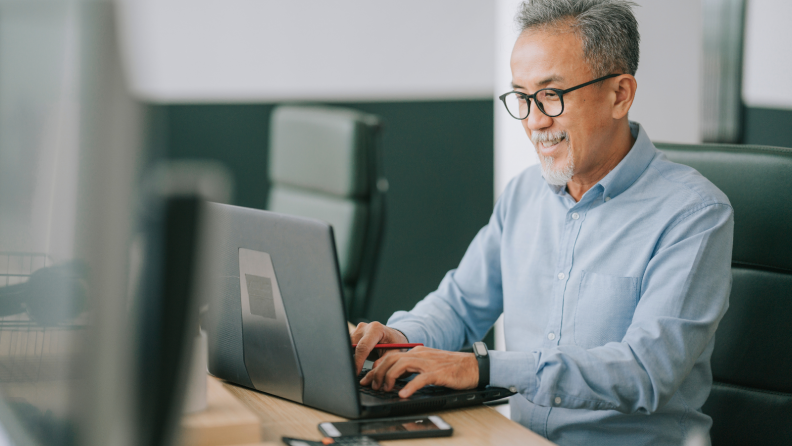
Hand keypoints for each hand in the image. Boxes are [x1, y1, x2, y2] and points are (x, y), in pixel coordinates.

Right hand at [351, 322, 408, 373]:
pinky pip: (348, 345)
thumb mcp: (393, 353)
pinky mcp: (353, 334)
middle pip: (352, 345)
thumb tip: (374, 369)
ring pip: (348, 345)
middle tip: (353, 372)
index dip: (358, 361)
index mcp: (376, 329)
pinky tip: (354, 362)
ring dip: (350, 356)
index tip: (356, 372)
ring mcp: (357, 329)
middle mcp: (365, 327)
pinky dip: (350, 354)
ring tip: (355, 367)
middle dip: (352, 359)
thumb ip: (384, 361)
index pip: (363, 346)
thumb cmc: (394, 344)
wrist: (393, 336)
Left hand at [359, 347, 478, 397]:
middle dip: (377, 372)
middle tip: (370, 386)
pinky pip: (420, 379)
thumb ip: (412, 368)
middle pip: (391, 359)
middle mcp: (420, 354)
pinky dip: (409, 386)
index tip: (367, 379)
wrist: (473, 366)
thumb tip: (394, 378)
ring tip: (383, 389)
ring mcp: (428, 363)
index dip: (376, 367)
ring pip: (401, 365)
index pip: (390, 356)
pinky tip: (403, 394)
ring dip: (389, 378)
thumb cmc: (451, 368)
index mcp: (416, 352)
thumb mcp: (427, 365)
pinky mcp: (438, 373)